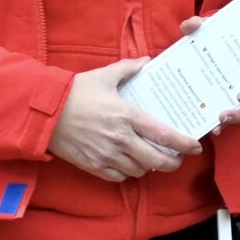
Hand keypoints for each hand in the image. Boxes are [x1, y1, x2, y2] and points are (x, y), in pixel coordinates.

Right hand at [49, 58, 203, 182]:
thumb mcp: (104, 76)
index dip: (184, 144)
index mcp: (127, 115)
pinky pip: (118, 177)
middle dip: (172, 163)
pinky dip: (127, 173)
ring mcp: (106, 155)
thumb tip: (146, 62)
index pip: (163, 134)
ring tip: (151, 159)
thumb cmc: (75, 92)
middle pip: (156, 160)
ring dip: (148, 167)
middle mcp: (120, 139)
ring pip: (139, 170)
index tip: (195, 147)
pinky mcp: (93, 165)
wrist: (44, 112)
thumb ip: (129, 68)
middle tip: (176, 159)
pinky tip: (129, 164)